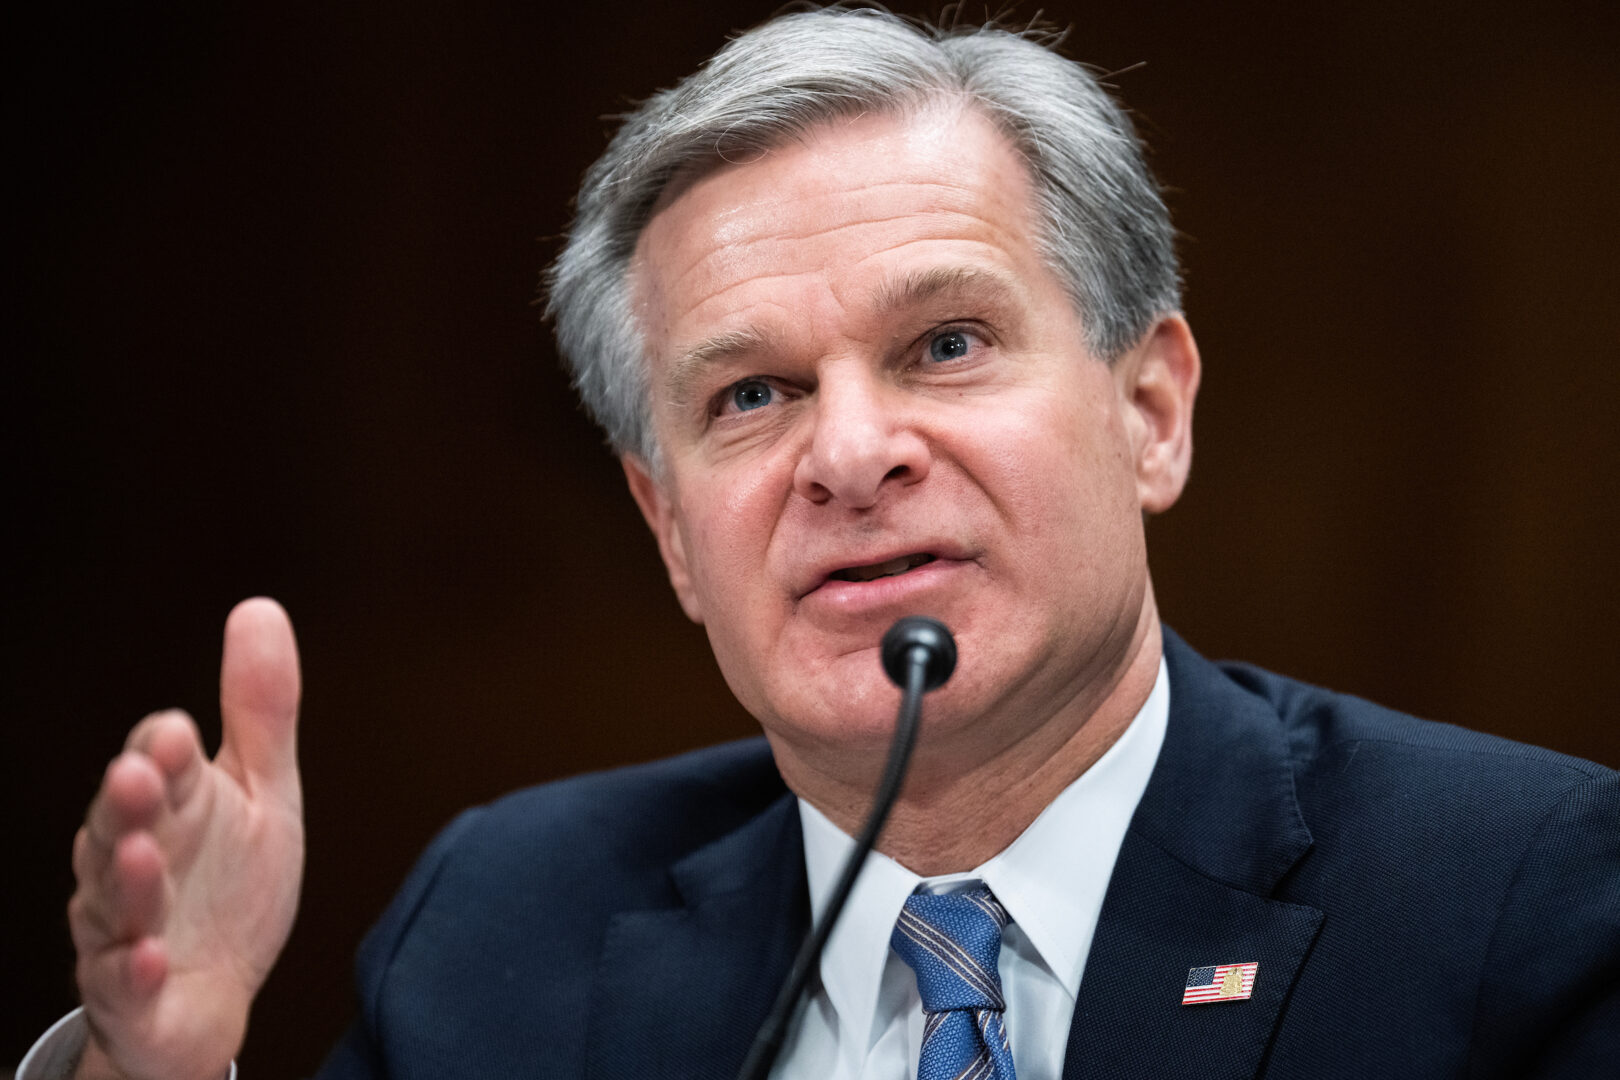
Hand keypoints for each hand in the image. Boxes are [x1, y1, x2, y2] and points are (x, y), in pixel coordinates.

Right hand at [68, 598, 304, 1079]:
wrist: (207, 1000)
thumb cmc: (228, 888)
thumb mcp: (261, 792)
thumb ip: (259, 711)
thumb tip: (259, 606)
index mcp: (169, 808)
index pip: (157, 768)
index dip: (161, 752)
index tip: (175, 730)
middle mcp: (133, 863)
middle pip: (119, 828)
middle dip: (125, 803)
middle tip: (136, 776)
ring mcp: (125, 931)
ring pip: (113, 903)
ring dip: (125, 881)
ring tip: (141, 856)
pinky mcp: (134, 995)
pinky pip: (126, 984)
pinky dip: (134, 971)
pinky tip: (150, 957)